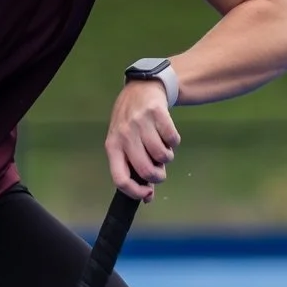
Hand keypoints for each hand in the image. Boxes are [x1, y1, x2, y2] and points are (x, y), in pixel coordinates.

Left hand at [106, 81, 179, 201]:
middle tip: (160, 171)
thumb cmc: (131, 123)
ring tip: (162, 149)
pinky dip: (174, 143)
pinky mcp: (157, 113)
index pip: (120, 178)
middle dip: (157, 176)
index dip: (134, 192)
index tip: (147, 194)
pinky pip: (173, 139)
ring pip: (162, 155)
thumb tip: (147, 198)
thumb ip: (135, 169)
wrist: (141, 89)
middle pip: (145, 169)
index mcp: (113, 147)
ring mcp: (140, 124)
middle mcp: (124, 136)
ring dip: (167, 157)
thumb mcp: (125, 143)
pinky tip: (167, 136)